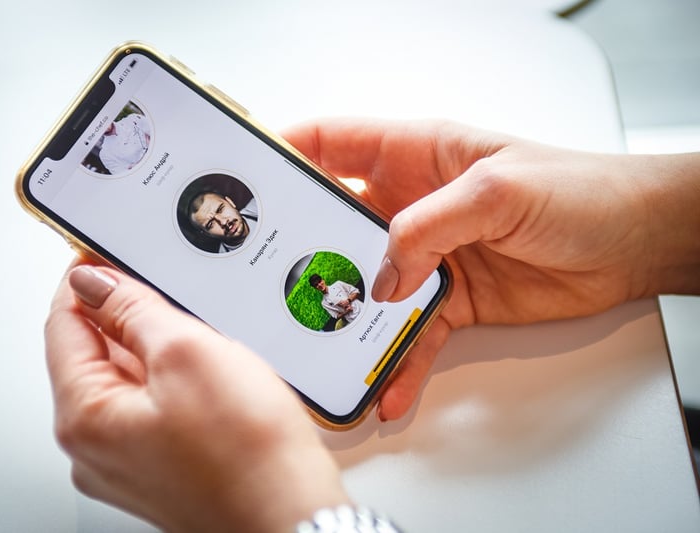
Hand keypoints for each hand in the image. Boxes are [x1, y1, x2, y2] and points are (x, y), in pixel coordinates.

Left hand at [45, 262, 348, 531]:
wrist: (293, 516)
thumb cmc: (248, 454)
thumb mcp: (186, 352)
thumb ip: (131, 309)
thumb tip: (94, 281)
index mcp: (84, 419)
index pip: (63, 325)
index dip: (87, 280)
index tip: (110, 253)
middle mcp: (96, 448)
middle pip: (95, 354)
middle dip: (128, 314)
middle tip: (171, 289)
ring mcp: (130, 462)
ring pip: (130, 380)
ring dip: (158, 347)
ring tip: (203, 336)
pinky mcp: (164, 466)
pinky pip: (155, 406)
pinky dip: (175, 379)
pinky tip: (213, 372)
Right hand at [283, 118, 699, 420]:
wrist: (632, 242)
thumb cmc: (576, 190)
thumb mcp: (495, 190)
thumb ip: (428, 228)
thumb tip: (383, 278)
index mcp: (415, 154)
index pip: (332, 143)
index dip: (286, 157)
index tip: (249, 187)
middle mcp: (411, 204)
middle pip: (337, 224)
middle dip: (305, 251)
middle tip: (271, 281)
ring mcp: (428, 255)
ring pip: (370, 288)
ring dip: (348, 317)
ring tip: (321, 347)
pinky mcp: (451, 300)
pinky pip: (411, 335)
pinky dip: (398, 362)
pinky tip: (387, 388)